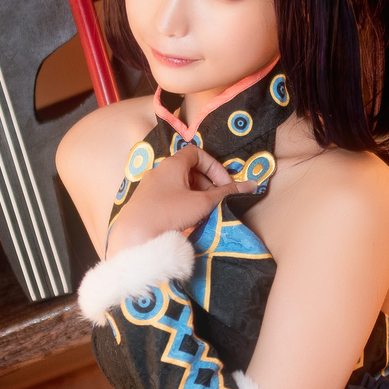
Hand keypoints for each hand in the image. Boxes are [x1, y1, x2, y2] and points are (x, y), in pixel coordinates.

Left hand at [106, 145, 254, 256]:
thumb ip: (227, 193)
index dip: (214, 166)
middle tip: (215, 202)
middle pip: (189, 169)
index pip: (197, 152)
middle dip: (207, 184)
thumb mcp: (203, 203)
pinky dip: (183, 204)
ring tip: (203, 214)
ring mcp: (150, 187)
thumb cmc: (169, 213)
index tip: (224, 184)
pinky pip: (170, 197)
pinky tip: (187, 222)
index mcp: (172, 164)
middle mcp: (159, 171)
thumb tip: (252, 184)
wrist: (135, 236)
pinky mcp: (145, 203)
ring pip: (180, 185)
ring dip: (196, 196)